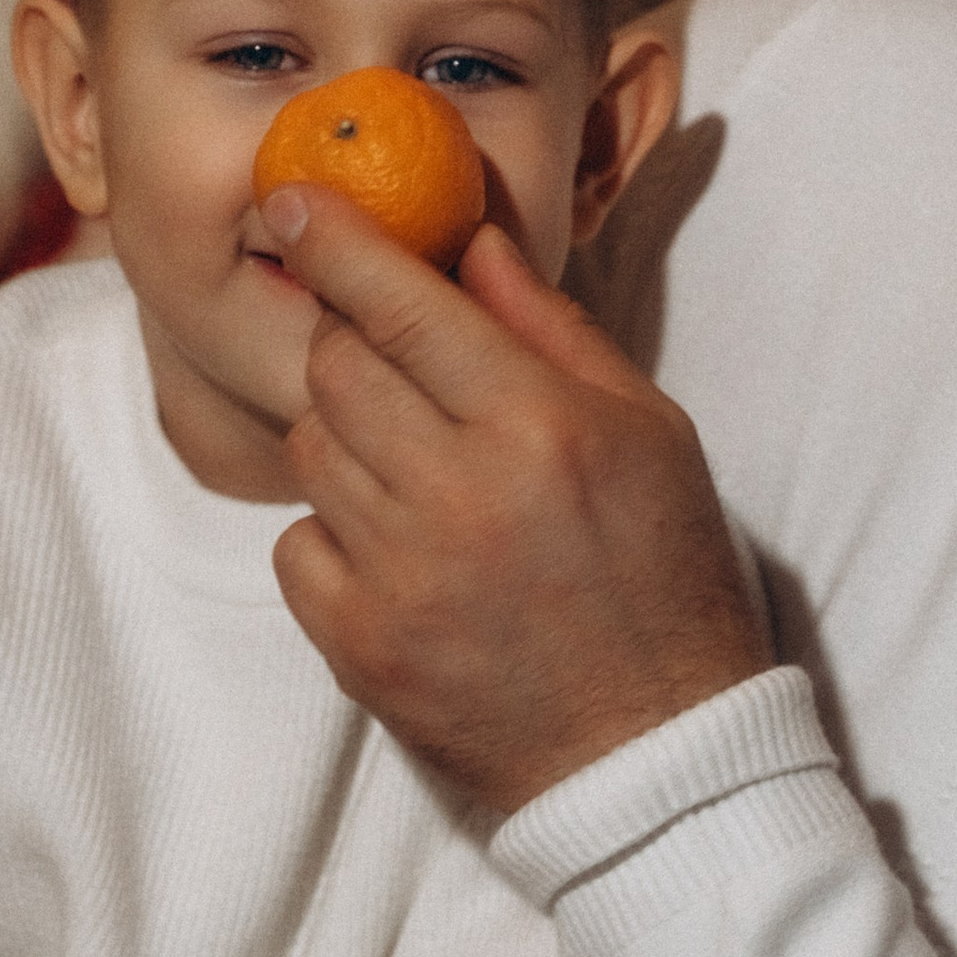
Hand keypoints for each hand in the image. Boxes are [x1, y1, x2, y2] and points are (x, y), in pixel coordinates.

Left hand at [264, 183, 769, 811]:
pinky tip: (403, 550)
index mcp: (538, 425)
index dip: (335, 241)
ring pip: (310, 449)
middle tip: (394, 360)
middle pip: (335, 367)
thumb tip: (470, 241)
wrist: (654, 754)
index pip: (401, 304)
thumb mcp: (649, 432)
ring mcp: (398, 575)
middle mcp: (457, 492)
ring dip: (349, 438)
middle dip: (352, 343)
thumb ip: (552, 330)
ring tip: (421, 470)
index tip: (290, 201)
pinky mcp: (358, 645)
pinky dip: (334, 532)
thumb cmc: (666, 578)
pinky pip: (297, 544)